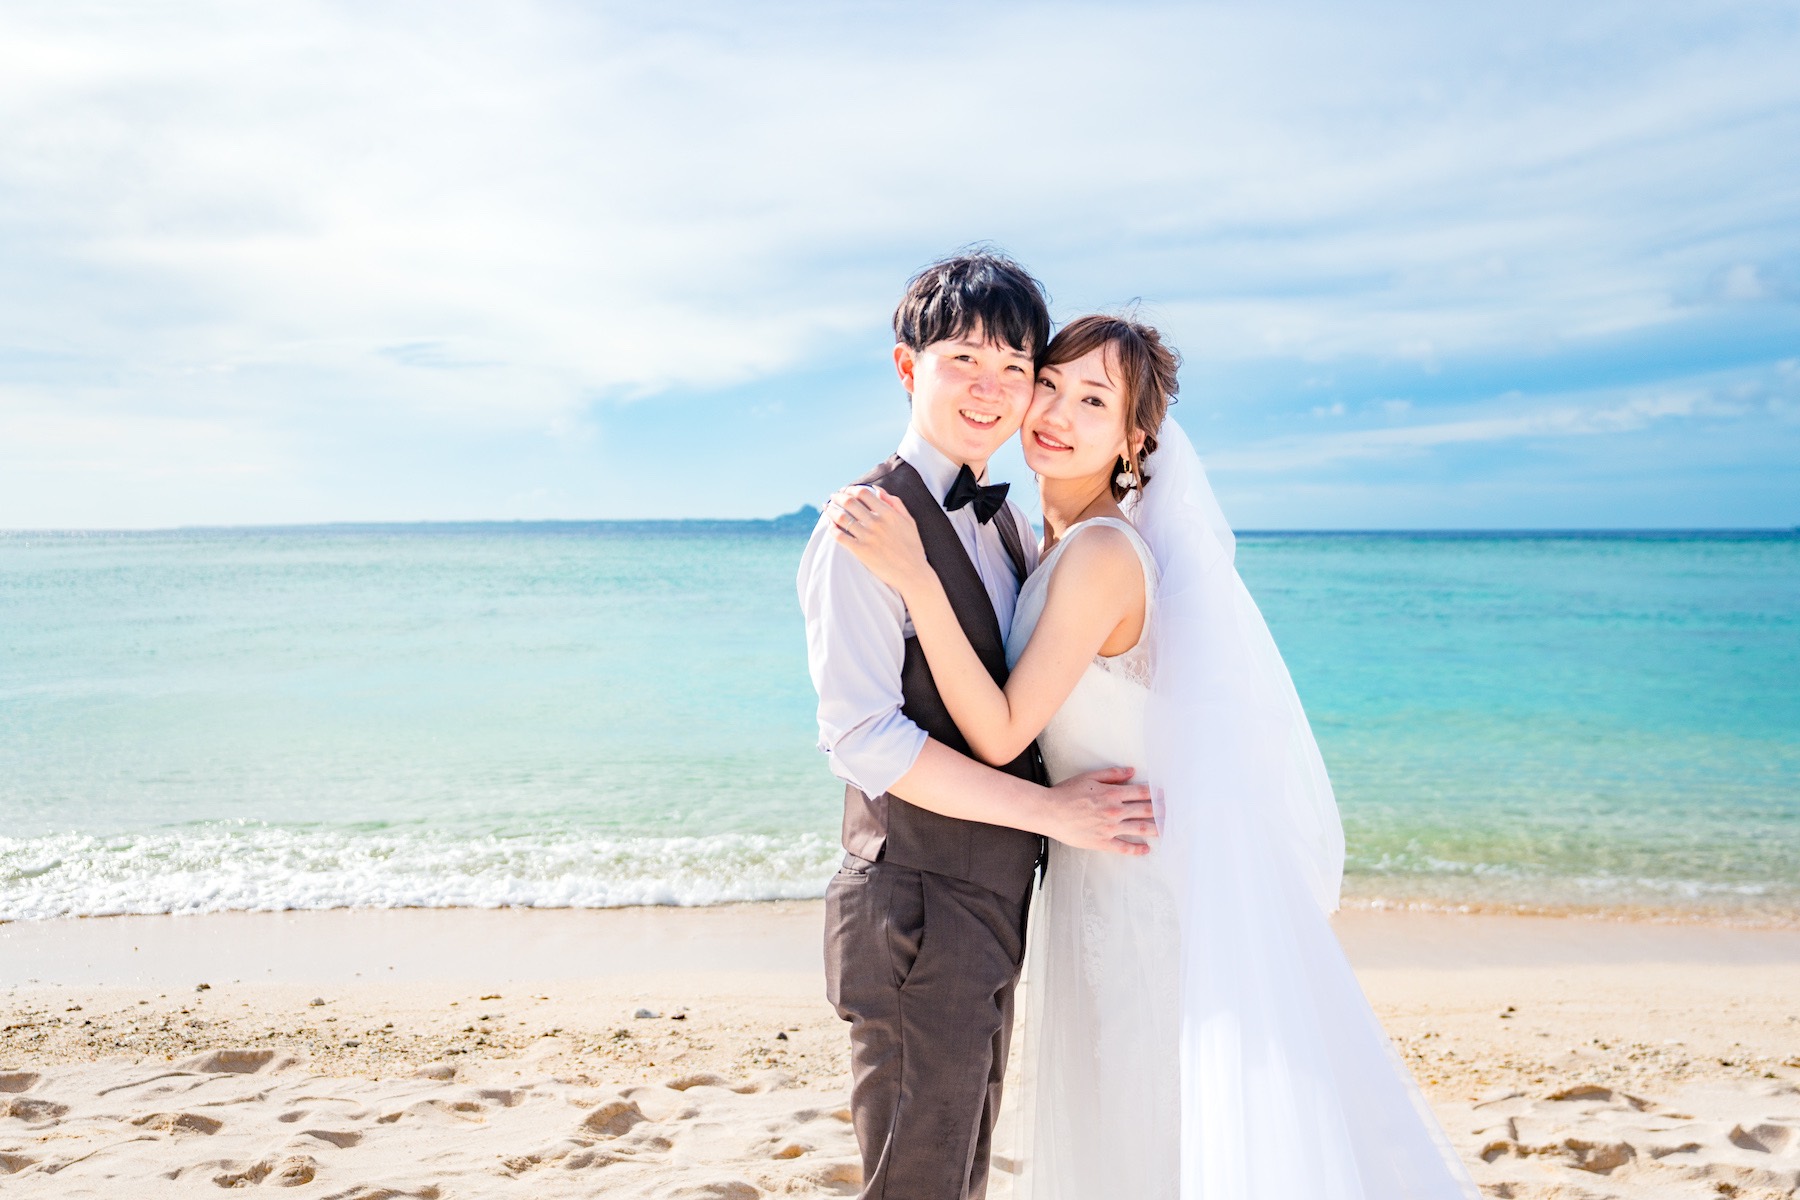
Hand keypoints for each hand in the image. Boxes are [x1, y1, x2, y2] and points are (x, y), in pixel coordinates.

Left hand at [826, 485, 931, 592]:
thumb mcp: (909, 521)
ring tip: (827, 508)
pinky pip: (840, 536)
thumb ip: (895, 503)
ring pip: (842, 517)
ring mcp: (868, 537)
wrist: (912, 574)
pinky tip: (830, 526)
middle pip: (850, 502)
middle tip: (833, 496)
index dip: (851, 489)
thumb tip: (877, 490)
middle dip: (838, 496)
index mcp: (889, 513)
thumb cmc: (912, 547)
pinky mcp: (861, 551)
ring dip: (831, 510)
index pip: (863, 493)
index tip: (846, 490)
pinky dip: (832, 529)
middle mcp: (877, 523)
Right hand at [1041, 766, 1158, 855]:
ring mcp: (1110, 828)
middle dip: (1160, 811)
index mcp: (1112, 793)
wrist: (1049, 812)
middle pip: (1145, 811)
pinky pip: (1124, 847)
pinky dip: (1137, 849)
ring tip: (1166, 829)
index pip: (1141, 793)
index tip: (1165, 796)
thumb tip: (1132, 772)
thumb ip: (1112, 774)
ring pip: (1139, 829)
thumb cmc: (1067, 793)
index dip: (1156, 794)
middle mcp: (1115, 811)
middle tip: (1172, 813)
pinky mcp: (1103, 842)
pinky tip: (1146, 848)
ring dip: (1155, 829)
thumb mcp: (1089, 777)